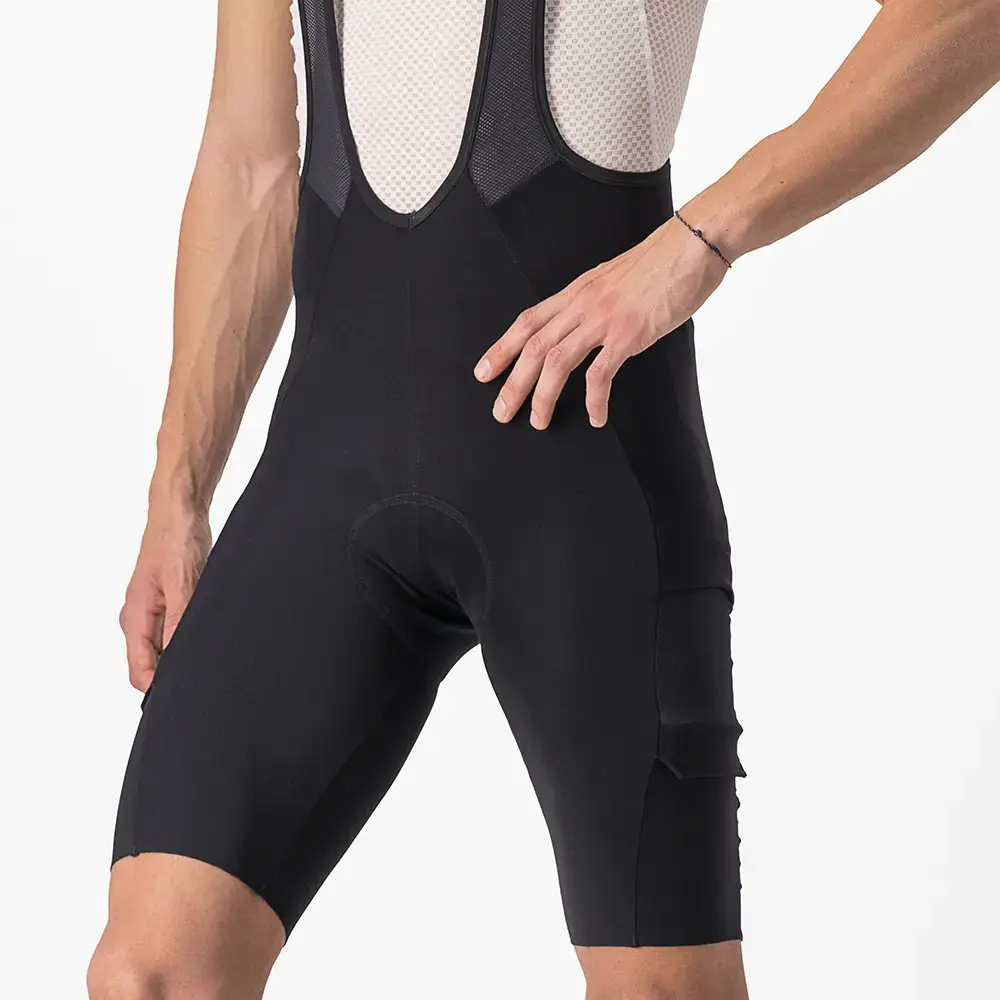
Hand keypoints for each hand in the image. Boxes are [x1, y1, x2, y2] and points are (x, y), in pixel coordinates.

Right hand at [119, 505, 211, 693]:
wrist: (180, 512)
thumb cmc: (176, 540)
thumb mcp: (183, 584)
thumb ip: (180, 621)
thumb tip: (182, 656)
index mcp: (135, 617)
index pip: (140, 672)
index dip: (160, 688)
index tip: (187, 693)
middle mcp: (140, 619)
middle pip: (152, 665)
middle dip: (174, 673)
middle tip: (205, 675)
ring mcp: (153, 613)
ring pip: (166, 650)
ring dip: (184, 653)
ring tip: (209, 651)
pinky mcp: (168, 604)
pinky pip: (176, 632)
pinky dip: (190, 636)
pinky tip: (208, 632)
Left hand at [473, 214, 729, 428]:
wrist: (693, 243)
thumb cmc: (661, 262)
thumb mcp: (614, 278)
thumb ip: (595, 302)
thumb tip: (585, 326)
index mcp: (577, 291)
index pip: (527, 322)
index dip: (502, 348)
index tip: (484, 372)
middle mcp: (582, 304)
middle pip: (534, 347)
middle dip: (512, 383)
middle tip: (501, 412)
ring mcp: (604, 318)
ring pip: (556, 361)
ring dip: (543, 396)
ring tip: (539, 421)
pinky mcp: (629, 333)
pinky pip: (600, 374)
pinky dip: (594, 400)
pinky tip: (596, 417)